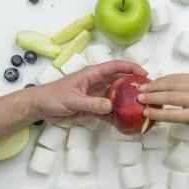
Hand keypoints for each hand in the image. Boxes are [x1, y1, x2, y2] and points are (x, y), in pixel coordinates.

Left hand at [31, 61, 146, 123]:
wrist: (40, 107)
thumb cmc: (53, 96)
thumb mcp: (73, 99)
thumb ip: (92, 103)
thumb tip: (111, 106)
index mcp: (92, 74)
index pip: (115, 66)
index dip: (131, 68)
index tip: (144, 73)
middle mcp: (97, 83)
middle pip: (120, 81)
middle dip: (133, 85)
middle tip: (148, 93)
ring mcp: (96, 95)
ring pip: (116, 97)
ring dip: (126, 102)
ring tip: (140, 108)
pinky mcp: (93, 107)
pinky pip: (108, 111)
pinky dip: (116, 115)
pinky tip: (124, 121)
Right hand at [137, 73, 188, 124]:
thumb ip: (177, 116)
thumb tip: (156, 110)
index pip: (172, 114)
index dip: (156, 113)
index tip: (144, 112)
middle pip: (170, 97)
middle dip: (152, 97)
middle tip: (139, 97)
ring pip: (172, 83)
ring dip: (155, 85)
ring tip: (143, 88)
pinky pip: (177, 76)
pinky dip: (165, 79)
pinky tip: (156, 82)